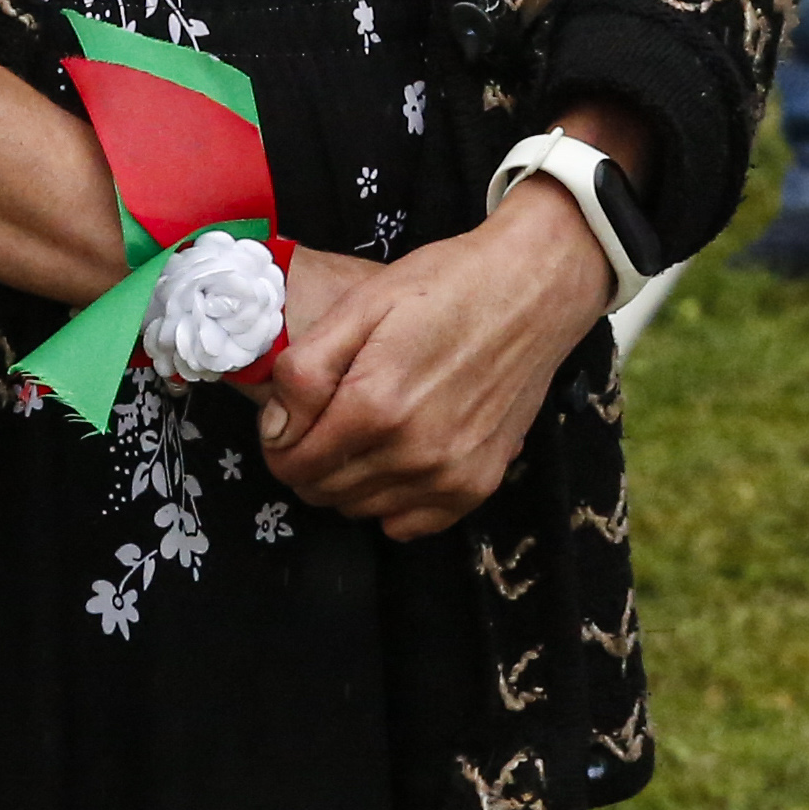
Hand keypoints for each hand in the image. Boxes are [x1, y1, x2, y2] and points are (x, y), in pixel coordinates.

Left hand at [253, 189, 617, 538]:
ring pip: (361, 510)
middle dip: (308, 461)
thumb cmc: (444, 285)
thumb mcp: (360, 305)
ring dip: (347, 480)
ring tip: (361, 431)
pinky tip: (396, 456)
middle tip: (322, 419)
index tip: (288, 418)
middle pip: (323, 491)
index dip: (278, 443)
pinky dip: (391, 499)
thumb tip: (276, 432)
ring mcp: (450, 475)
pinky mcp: (479, 484)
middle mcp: (413, 453)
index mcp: (375, 406)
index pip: (293, 464)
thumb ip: (305, 372)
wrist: (532, 288)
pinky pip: (409, 524)